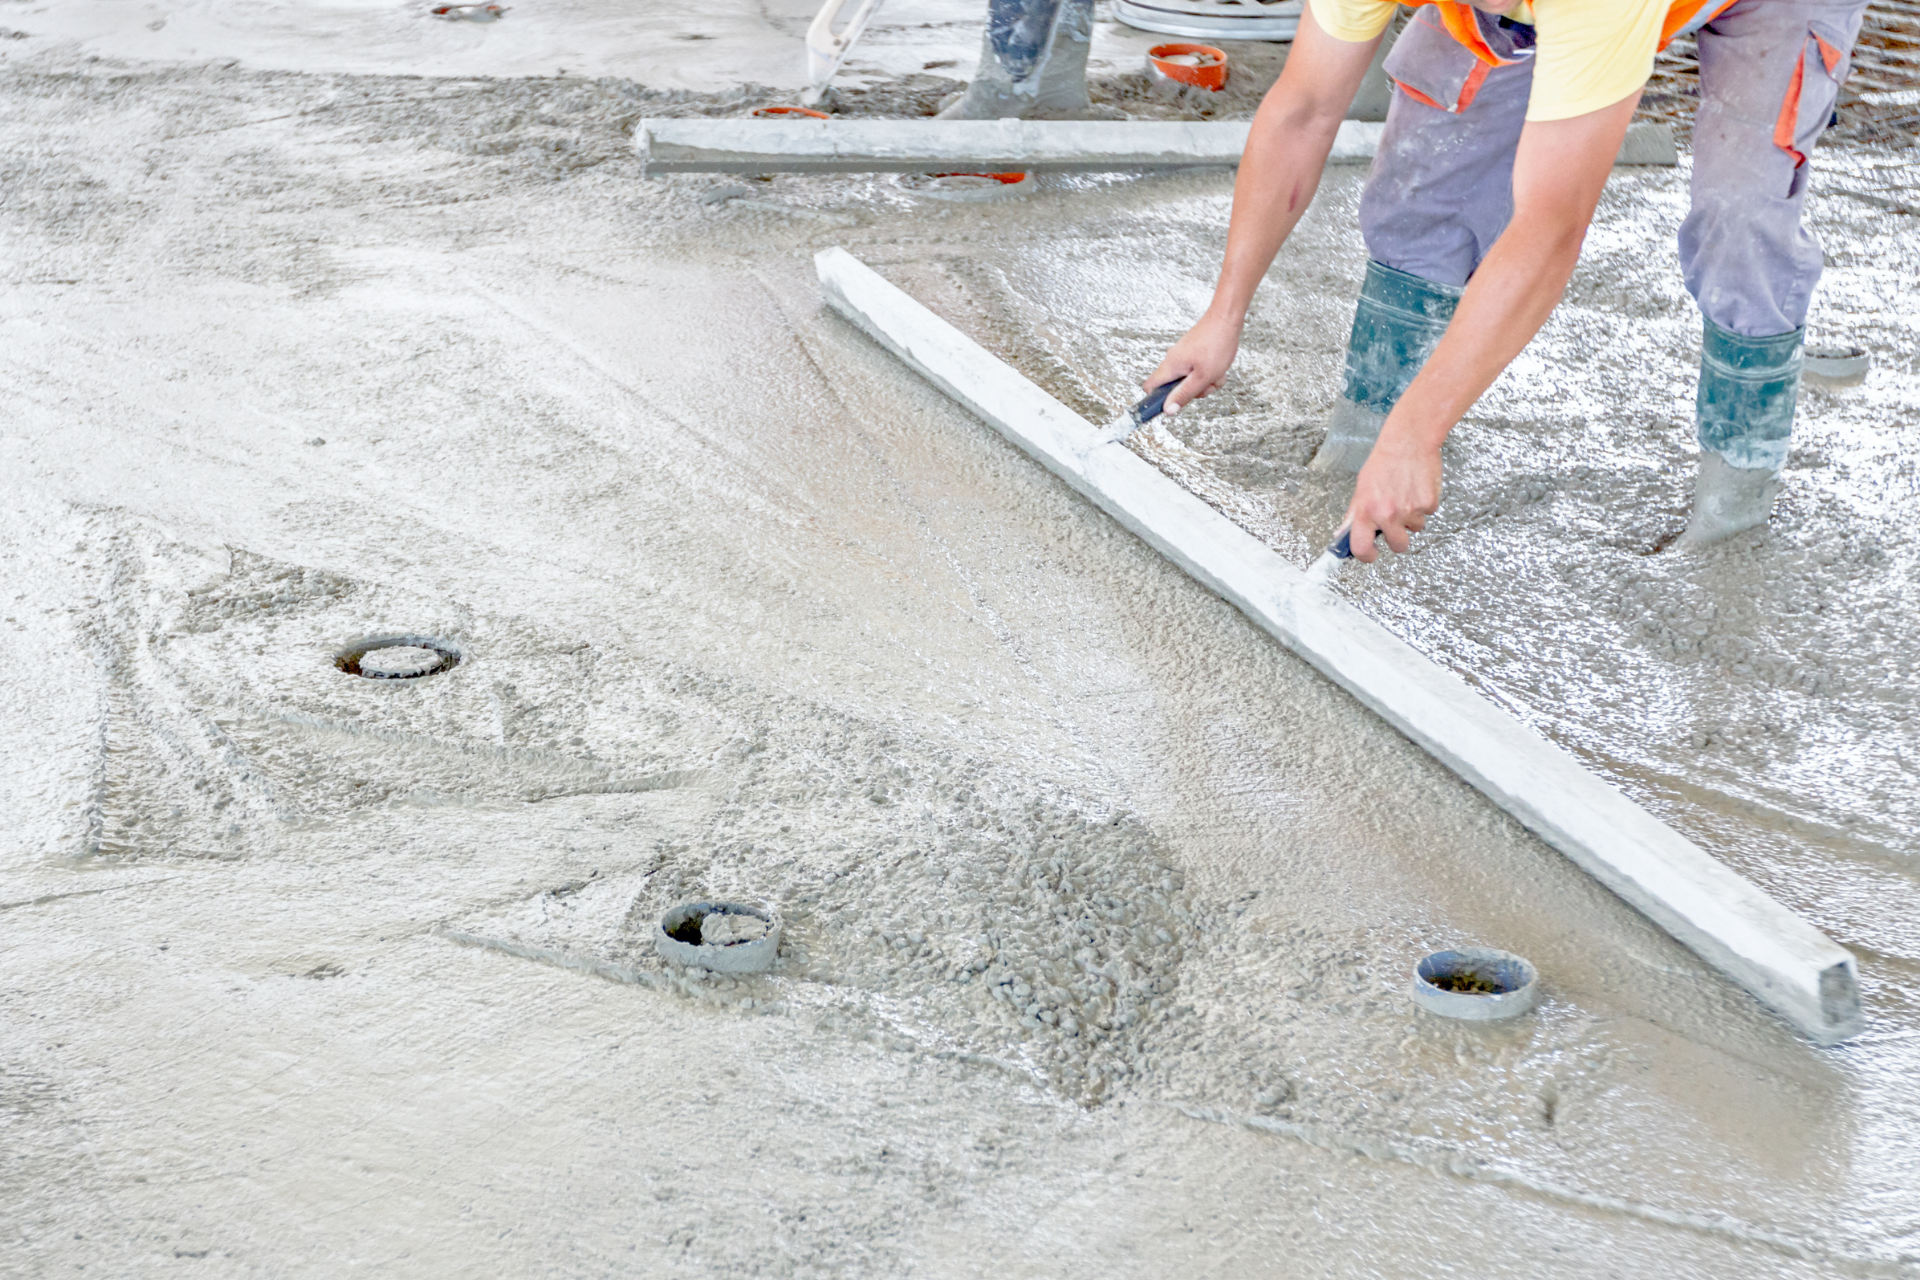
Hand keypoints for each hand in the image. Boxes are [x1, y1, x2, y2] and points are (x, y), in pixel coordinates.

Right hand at [1144, 312, 1241, 414]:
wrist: (1226, 319)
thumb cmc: (1216, 343)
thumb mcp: (1202, 377)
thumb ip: (1184, 394)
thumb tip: (1168, 410)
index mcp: (1171, 366)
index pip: (1150, 387)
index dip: (1156, 400)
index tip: (1169, 407)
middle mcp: (1174, 360)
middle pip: (1175, 387)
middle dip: (1193, 391)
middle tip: (1206, 385)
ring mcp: (1184, 356)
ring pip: (1190, 380)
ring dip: (1205, 382)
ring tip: (1217, 373)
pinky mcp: (1193, 353)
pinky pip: (1198, 370)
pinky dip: (1209, 372)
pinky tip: (1219, 367)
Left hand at [1342, 424, 1440, 562]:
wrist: (1409, 441)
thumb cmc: (1384, 461)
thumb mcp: (1362, 488)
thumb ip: (1355, 514)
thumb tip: (1345, 534)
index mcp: (1366, 511)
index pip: (1361, 548)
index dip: (1366, 555)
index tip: (1371, 554)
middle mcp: (1388, 514)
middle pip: (1398, 546)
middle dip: (1398, 537)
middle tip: (1395, 520)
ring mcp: (1410, 511)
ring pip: (1414, 529)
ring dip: (1411, 518)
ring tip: (1406, 494)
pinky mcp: (1429, 504)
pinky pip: (1427, 514)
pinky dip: (1423, 505)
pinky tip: (1417, 487)